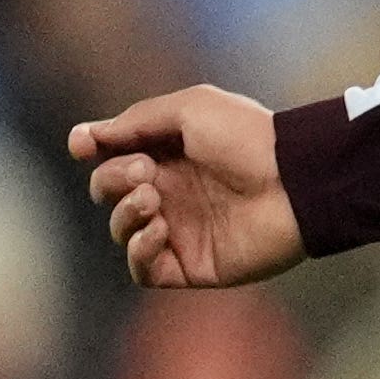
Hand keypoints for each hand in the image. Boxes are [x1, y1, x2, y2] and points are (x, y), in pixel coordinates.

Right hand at [68, 86, 307, 287]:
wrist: (296, 182)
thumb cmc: (249, 138)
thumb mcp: (191, 109)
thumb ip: (138, 121)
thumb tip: (87, 136)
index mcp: (170, 153)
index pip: (112, 155)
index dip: (91, 149)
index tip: (84, 145)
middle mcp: (172, 190)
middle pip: (109, 190)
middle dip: (112, 179)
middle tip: (145, 171)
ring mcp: (181, 229)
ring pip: (122, 230)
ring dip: (124, 213)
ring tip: (154, 200)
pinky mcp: (192, 264)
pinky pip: (143, 269)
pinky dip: (139, 250)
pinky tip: (160, 229)